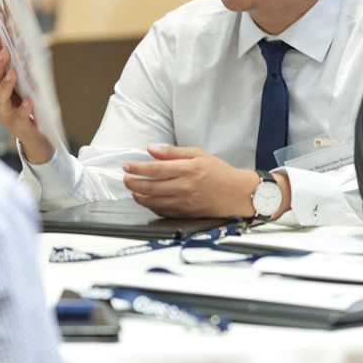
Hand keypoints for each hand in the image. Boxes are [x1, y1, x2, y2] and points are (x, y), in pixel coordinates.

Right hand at [0, 34, 53, 162]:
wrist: (36, 136)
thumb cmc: (28, 109)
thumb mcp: (24, 90)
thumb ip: (23, 75)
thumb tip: (29, 50)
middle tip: (5, 52)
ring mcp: (5, 115)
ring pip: (0, 99)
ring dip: (5, 85)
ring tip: (13, 73)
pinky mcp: (17, 125)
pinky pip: (19, 116)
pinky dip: (24, 108)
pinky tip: (30, 100)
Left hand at [123, 144, 291, 218]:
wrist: (236, 193)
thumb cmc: (219, 172)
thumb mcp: (199, 154)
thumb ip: (174, 152)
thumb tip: (152, 149)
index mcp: (188, 169)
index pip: (155, 168)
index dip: (138, 167)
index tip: (127, 166)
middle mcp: (184, 186)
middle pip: (150, 186)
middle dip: (133, 183)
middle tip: (126, 178)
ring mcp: (183, 202)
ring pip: (153, 201)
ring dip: (138, 195)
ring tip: (134, 189)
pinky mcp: (184, 213)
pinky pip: (161, 211)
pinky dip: (150, 205)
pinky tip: (147, 200)